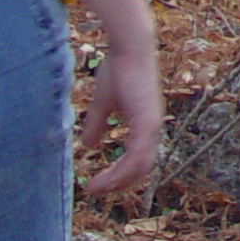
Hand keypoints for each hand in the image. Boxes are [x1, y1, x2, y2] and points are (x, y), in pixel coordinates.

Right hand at [78, 42, 164, 196]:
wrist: (129, 50)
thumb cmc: (118, 70)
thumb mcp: (103, 103)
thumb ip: (97, 124)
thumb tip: (87, 145)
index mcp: (144, 126)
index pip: (136, 160)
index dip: (119, 174)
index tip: (97, 183)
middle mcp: (152, 129)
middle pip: (140, 169)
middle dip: (118, 183)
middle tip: (96, 191)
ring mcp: (152, 127)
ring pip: (139, 167)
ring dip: (117, 181)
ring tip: (95, 188)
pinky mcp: (148, 123)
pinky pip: (137, 156)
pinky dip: (122, 171)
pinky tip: (105, 177)